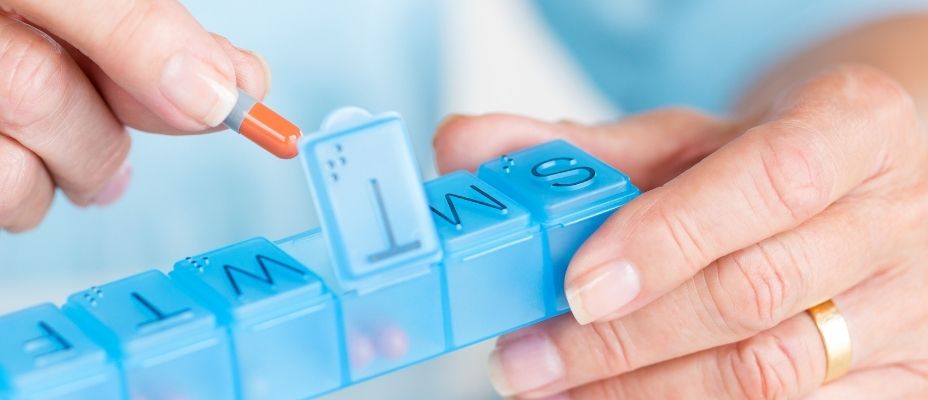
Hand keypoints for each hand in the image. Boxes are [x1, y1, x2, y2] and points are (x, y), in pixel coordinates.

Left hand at [435, 65, 927, 398]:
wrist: (861, 196)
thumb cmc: (763, 165)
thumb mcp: (682, 141)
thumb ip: (576, 150)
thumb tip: (461, 149)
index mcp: (855, 126)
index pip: (772, 180)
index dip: (668, 237)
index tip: (577, 284)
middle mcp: (896, 219)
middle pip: (756, 293)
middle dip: (623, 339)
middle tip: (526, 358)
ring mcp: (910, 310)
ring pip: (775, 375)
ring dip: (645, 392)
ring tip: (553, 390)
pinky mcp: (903, 381)